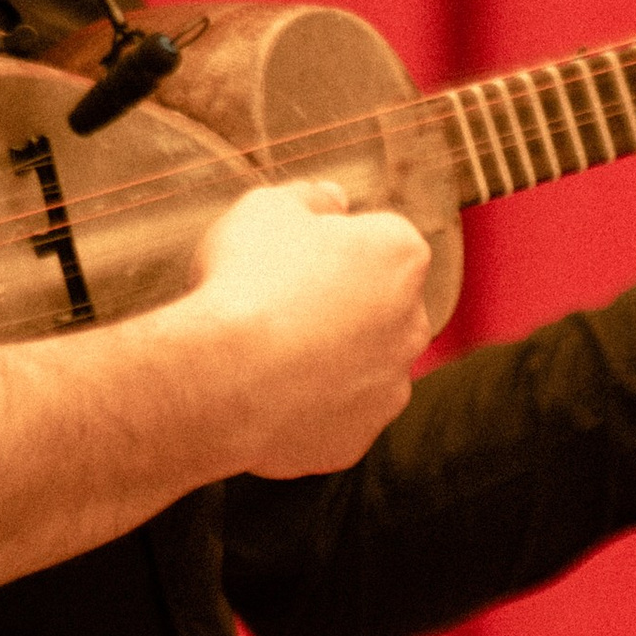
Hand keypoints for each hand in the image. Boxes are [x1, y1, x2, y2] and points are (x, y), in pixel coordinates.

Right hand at [182, 179, 437, 478]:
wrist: (222, 378)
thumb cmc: (245, 282)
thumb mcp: (264, 208)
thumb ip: (308, 197)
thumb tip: (333, 199)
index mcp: (400, 255)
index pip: (378, 239)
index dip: (331, 244)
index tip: (288, 254)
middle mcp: (412, 323)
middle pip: (378, 304)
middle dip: (341, 303)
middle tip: (277, 302)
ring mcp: (388, 386)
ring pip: (361, 364)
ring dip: (329, 358)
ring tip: (266, 355)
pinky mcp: (357, 438)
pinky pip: (335, 416)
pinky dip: (309, 408)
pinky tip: (265, 396)